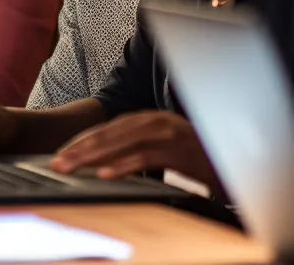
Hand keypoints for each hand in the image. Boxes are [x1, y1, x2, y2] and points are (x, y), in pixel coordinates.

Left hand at [51, 111, 219, 192]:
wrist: (236, 160)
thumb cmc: (199, 158)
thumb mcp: (166, 150)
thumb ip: (139, 150)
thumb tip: (106, 163)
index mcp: (153, 119)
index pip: (111, 128)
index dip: (85, 140)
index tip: (62, 153)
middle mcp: (160, 121)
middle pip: (112, 133)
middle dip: (81, 148)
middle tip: (57, 163)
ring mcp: (171, 134)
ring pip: (124, 143)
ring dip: (95, 156)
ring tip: (72, 168)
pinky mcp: (181, 151)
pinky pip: (147, 157)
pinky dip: (124, 165)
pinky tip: (105, 174)